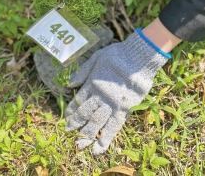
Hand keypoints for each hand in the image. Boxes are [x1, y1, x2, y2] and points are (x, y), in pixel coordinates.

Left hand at [65, 29, 169, 154]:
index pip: (78, 101)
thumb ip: (83, 72)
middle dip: (76, 124)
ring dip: (87, 135)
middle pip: (85, 113)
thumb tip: (69, 84)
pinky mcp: (124, 109)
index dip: (72, 111)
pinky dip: (106, 138)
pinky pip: (114, 126)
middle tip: (69, 133)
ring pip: (96, 123)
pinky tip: (99, 148)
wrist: (137, 58)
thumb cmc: (117, 55)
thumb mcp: (96, 58)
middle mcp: (99, 96)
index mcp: (92, 83)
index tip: (67, 119)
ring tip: (80, 147)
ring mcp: (111, 104)